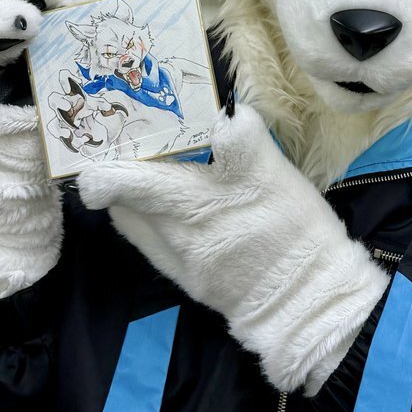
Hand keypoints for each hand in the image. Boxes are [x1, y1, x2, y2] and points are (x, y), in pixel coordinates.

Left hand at [78, 101, 388, 392]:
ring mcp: (178, 260)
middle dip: (119, 177)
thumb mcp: (275, 172)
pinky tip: (175, 215)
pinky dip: (152, 225)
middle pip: (121, 202)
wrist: (305, 300)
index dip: (105, 167)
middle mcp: (173, 232)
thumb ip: (243, 137)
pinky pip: (153, 245)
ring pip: (133, 224)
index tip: (110, 148)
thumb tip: (227, 111)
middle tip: (134, 154)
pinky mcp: (187, 280)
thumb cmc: (293, 229)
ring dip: (133, 202)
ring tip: (152, 180)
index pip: (123, 182)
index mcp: (191, 200)